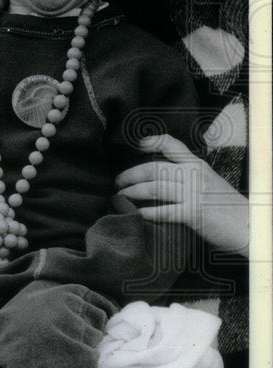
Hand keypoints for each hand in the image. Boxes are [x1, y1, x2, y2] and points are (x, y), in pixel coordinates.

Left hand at [115, 133, 248, 255]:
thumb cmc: (226, 207)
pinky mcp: (193, 213)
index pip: (172, 146)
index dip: (152, 141)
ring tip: (119, 198)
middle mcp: (194, 175)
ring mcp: (194, 193)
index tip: (137, 144)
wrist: (250, 225)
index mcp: (197, 166)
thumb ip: (187, 177)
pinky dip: (145, 212)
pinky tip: (135, 214)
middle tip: (117, 183)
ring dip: (131, 192)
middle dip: (129, 175)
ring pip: (153, 187)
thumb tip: (159, 179)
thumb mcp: (208, 182)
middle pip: (153, 168)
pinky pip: (162, 211)